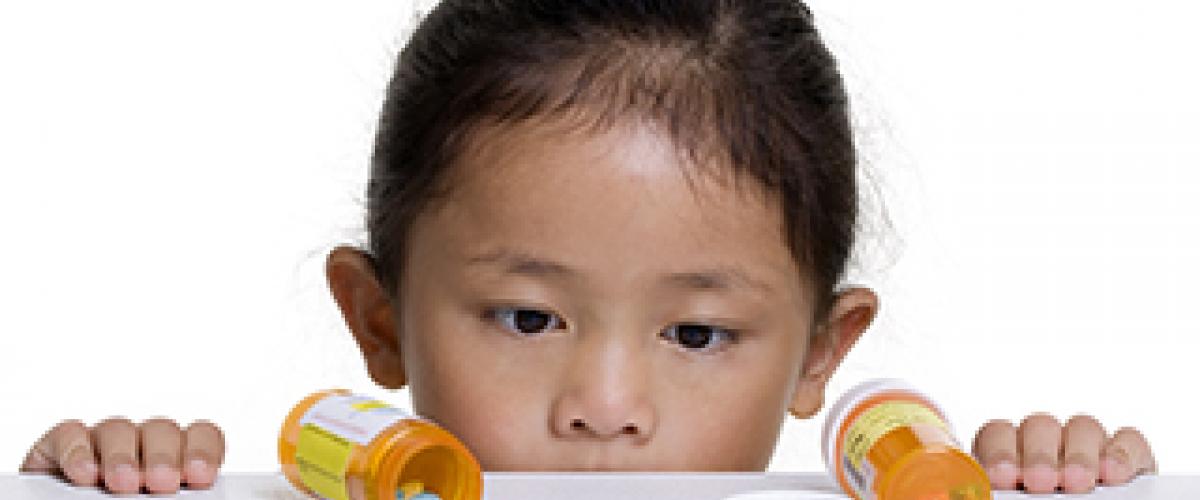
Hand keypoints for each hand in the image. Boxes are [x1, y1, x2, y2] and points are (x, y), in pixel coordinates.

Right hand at [19, 417, 224, 494]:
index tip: (201, 476)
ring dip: (122, 456)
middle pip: (161, 431)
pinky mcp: (62, 445)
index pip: (200, 436)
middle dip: (164, 457)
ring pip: (118, 430)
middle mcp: (141, 444)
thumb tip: (175, 497)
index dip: (203, 451)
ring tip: (124, 483)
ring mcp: (102, 441)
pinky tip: (85, 474)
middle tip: (162, 483)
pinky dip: (78, 452)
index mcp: (174, 457)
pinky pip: (71, 434)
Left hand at [972, 413, 1154, 493]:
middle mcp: (1047, 440)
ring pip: (1083, 427)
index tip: (1002, 478)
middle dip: (1039, 455)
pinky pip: (1128, 439)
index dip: (999, 452)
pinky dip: (1121, 454)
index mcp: (1011, 451)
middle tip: (1040, 482)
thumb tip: (995, 494)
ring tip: (1076, 483)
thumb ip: (1007, 495)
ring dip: (1078, 455)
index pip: (998, 433)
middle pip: (1040, 427)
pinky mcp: (1128, 453)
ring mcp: (1088, 443)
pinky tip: (1113, 474)